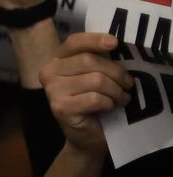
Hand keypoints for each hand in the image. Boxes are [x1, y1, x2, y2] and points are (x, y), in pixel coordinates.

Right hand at [39, 32, 133, 155]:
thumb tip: (114, 44)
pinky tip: (110, 107)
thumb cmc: (94, 102)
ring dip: (116, 91)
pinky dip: (109, 103)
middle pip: (89, 60)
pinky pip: (95, 98)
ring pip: (95, 80)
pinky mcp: (60, 108)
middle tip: (128, 84)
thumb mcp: (94, 75)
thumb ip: (97, 59)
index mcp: (57, 60)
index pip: (74, 42)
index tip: (115, 43)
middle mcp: (49, 73)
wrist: (86, 136)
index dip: (95, 39)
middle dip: (116, 72)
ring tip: (121, 98)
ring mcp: (52, 91)